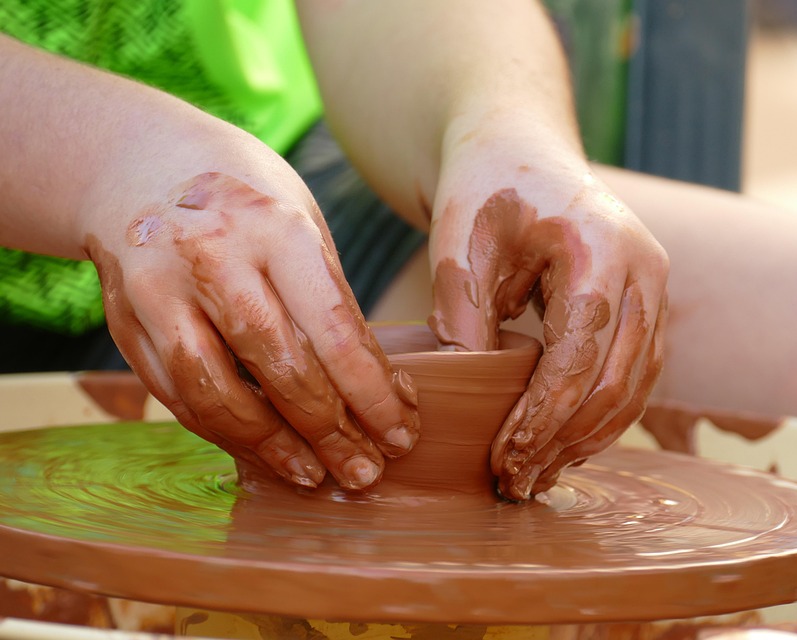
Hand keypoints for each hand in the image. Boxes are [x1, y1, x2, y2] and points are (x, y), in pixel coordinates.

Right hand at [78, 136, 419, 490]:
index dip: (372, 396)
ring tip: (316, 475)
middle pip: (281, 369)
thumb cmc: (248, 199)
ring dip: (274, 448)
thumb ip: (331, 303)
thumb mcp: (303, 227)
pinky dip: (226, 433)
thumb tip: (376, 391)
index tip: (402, 434)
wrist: (142, 163)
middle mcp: (211, 257)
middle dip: (331, 433)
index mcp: (275, 227)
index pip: (335, 332)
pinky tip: (263, 450)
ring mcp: (158, 290)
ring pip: (219, 396)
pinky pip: (179, 396)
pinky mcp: (123, 321)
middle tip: (366, 471)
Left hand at [428, 130, 667, 499]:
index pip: (579, 357)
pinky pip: (637, 373)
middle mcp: (646, 271)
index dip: (542, 418)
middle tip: (517, 482)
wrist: (519, 151)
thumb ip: (464, 318)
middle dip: (565, 441)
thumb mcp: (460, 245)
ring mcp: (655, 288)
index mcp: (602, 249)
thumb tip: (472, 399)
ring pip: (636, 387)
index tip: (506, 459)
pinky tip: (566, 443)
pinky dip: (604, 415)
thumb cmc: (485, 190)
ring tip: (540, 476)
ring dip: (589, 439)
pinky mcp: (648, 304)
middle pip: (617, 382)